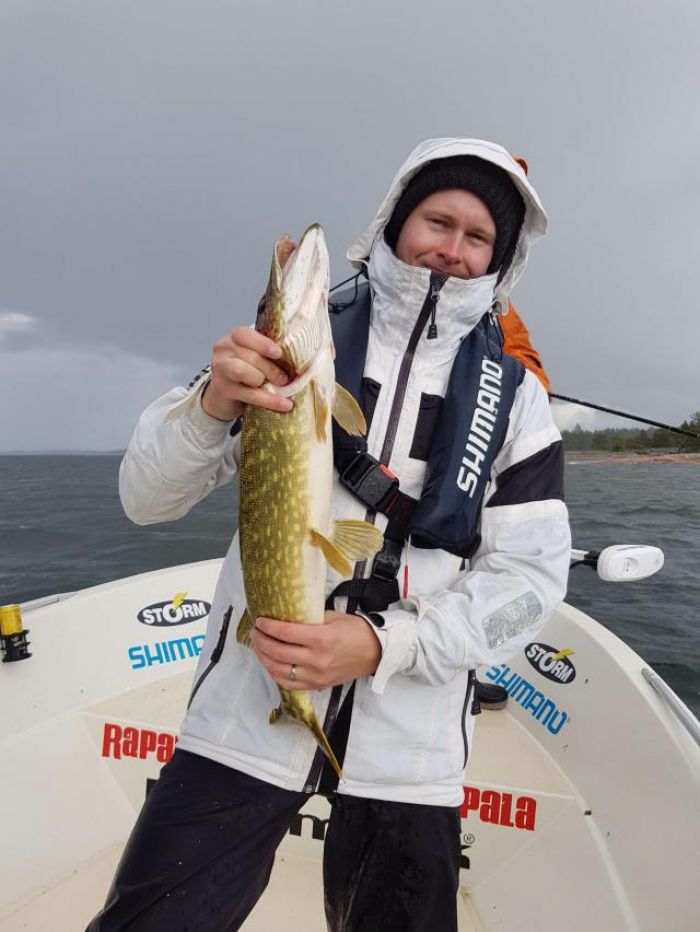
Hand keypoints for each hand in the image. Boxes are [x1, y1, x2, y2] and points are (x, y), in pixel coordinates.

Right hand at [201, 326, 293, 420]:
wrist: (222, 396)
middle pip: (250, 356)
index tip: (279, 353)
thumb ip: (268, 352)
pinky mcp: (223, 390)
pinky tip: (284, 404)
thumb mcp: (254, 356)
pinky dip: (270, 400)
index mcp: (234, 338)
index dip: (262, 343)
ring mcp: (220, 370)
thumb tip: (297, 355)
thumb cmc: (246, 370)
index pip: (244, 334)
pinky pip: (250, 394)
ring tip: (280, 387)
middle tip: (285, 378)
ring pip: (243, 372)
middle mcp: (223, 350)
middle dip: (271, 368)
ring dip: (265, 380)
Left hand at [251, 612, 381, 690]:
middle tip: (255, 632)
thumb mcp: (332, 617)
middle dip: (261, 641)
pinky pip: (289, 684)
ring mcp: (316, 675)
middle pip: (278, 652)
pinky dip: (275, 674)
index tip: (259, 621)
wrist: (375, 652)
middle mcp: (317, 659)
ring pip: (279, 670)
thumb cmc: (355, 630)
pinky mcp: (318, 685)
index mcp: (321, 638)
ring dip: (264, 658)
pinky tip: (270, 664)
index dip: (267, 627)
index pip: (285, 633)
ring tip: (258, 647)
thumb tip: (286, 617)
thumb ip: (309, 620)